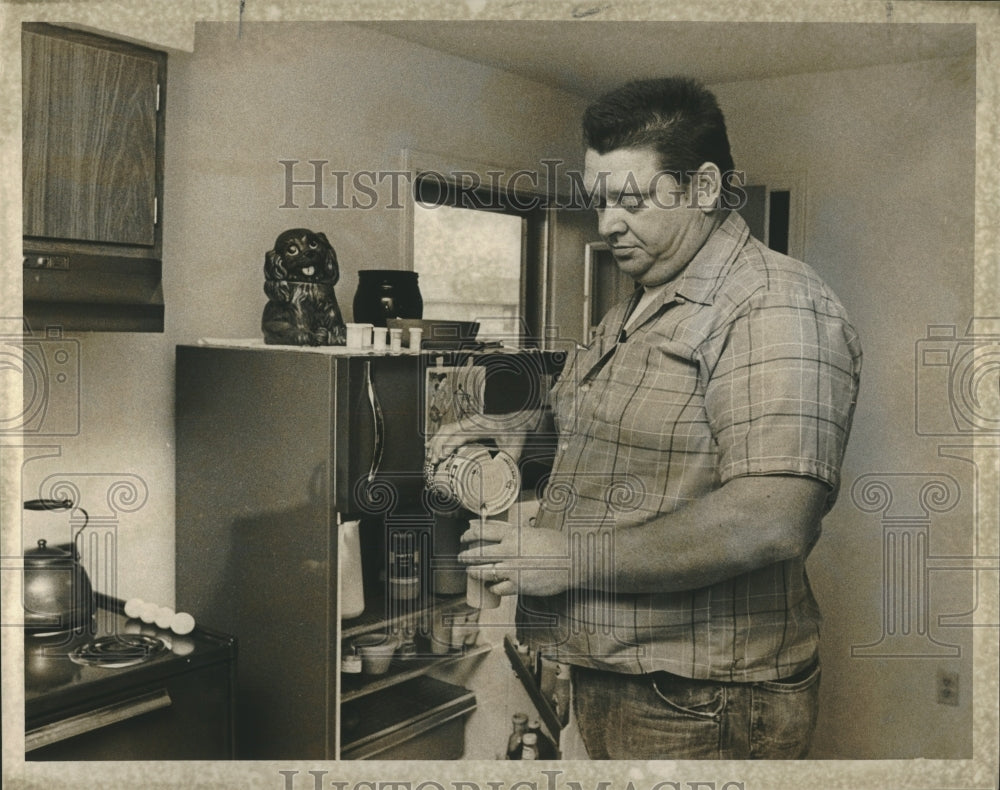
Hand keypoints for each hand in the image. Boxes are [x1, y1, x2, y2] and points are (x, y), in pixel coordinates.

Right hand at [426, 410, 541, 464]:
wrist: (522, 418)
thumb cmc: (518, 431)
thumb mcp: (516, 447)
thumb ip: (508, 462)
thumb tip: (502, 480)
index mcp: (482, 426)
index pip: (460, 434)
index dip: (449, 445)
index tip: (441, 457)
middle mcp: (473, 422)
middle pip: (448, 431)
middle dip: (437, 446)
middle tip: (433, 462)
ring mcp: (469, 422)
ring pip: (446, 429)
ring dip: (435, 442)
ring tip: (429, 458)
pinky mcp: (468, 425)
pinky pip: (449, 429)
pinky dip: (439, 438)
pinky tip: (432, 446)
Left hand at [458, 518, 570, 597]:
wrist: (572, 562)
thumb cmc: (556, 545)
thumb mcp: (533, 532)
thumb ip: (515, 532)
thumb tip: (502, 532)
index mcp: (513, 534)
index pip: (483, 531)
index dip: (470, 534)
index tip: (464, 536)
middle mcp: (509, 551)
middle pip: (478, 553)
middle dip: (466, 556)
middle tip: (461, 557)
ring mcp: (512, 569)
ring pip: (482, 572)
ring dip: (473, 572)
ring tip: (471, 572)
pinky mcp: (518, 585)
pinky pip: (497, 588)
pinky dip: (492, 587)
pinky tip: (491, 587)